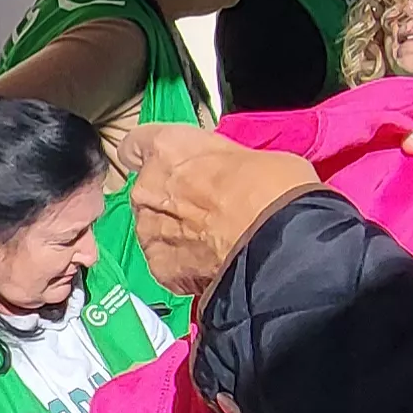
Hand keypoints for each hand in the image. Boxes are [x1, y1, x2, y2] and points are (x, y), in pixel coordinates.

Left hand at [126, 123, 322, 306]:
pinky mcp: (158, 267)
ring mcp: (149, 230)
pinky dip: (182, 266)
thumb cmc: (271, 188)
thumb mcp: (251, 155)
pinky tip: (210, 265)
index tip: (166, 164)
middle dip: (170, 200)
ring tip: (212, 241)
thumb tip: (227, 174)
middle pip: (146, 191)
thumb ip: (220, 162)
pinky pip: (166, 263)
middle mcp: (147, 187)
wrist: (277, 242)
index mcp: (166, 147)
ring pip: (153, 229)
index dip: (150, 156)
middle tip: (206, 208)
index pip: (135, 144)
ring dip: (175, 233)